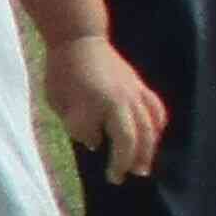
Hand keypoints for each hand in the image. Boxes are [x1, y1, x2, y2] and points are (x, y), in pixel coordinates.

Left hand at [41, 32, 168, 182]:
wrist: (79, 39)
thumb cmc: (63, 72)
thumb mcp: (59, 102)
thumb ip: (77, 124)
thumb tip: (95, 143)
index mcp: (102, 103)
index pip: (116, 139)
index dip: (114, 159)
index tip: (108, 173)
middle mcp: (124, 99)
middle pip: (137, 136)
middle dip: (132, 160)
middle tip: (125, 177)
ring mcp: (135, 91)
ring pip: (151, 125)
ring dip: (149, 148)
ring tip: (143, 167)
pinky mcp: (140, 86)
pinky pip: (156, 109)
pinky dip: (157, 125)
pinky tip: (154, 137)